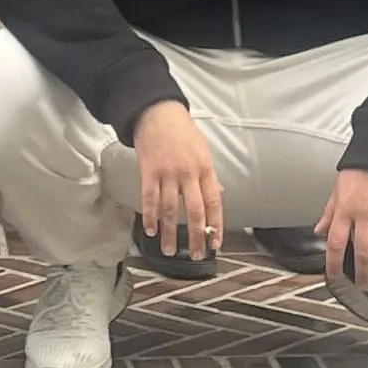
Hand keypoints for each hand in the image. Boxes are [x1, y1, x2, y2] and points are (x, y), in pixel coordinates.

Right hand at [131, 99, 222, 261]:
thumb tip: (218, 196)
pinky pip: (150, 199)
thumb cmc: (182, 130)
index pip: (214, 203)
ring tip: (170, 250)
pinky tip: (150, 230)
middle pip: (194, 212)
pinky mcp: (149, 171)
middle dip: (196, 237)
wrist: (157, 111)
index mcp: (205, 169)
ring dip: (169, 233)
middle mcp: (188, 173)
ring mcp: (168, 173)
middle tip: (196, 255)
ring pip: (170, 210)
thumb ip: (209, 175)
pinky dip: (150, 216)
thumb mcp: (203, 150)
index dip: (216, 226)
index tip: (215, 244)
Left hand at [316, 166, 367, 288]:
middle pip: (363, 252)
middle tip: (363, 284)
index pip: (336, 242)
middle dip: (363, 273)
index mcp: (344, 209)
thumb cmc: (358, 172)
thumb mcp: (337, 190)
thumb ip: (329, 213)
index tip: (334, 276)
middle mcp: (363, 214)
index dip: (333, 263)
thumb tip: (319, 231)